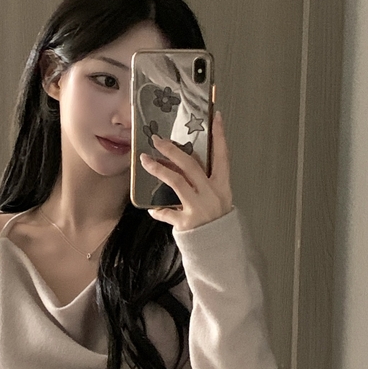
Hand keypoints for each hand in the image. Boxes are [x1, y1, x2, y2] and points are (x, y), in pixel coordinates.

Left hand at [140, 110, 233, 230]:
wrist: (219, 250)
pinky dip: (158, 211)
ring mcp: (198, 208)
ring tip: (145, 161)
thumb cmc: (216, 222)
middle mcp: (212, 194)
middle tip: (158, 140)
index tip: (216, 117)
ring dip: (158, 169)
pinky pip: (167, 213)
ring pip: (176, 181)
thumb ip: (203, 182)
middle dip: (173, 150)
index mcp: (222, 187)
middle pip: (191, 165)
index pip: (222, 156)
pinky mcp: (186, 223)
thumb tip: (181, 164)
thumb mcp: (217, 199)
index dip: (219, 136)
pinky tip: (151, 209)